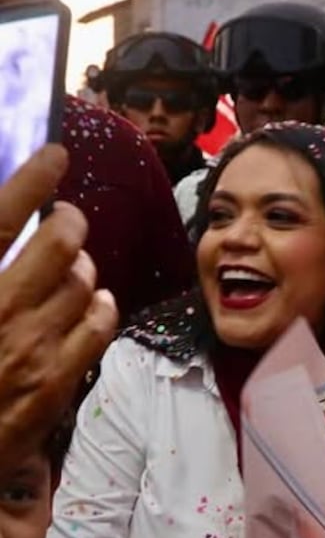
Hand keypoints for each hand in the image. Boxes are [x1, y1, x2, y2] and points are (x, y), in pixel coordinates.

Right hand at [0, 145, 117, 466]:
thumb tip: (3, 243)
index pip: (0, 221)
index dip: (31, 180)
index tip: (55, 154)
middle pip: (57, 244)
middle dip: (70, 221)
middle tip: (69, 217)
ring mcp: (30, 349)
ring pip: (85, 283)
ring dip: (83, 265)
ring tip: (74, 264)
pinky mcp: (56, 383)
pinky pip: (98, 327)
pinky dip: (101, 306)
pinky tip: (95, 303)